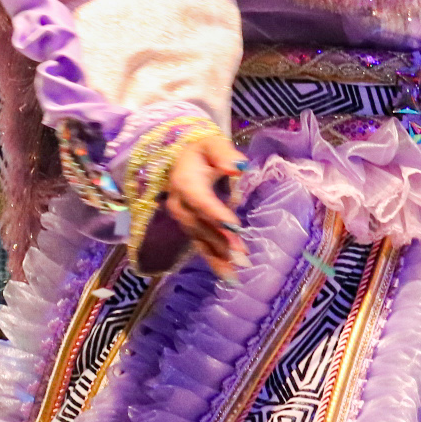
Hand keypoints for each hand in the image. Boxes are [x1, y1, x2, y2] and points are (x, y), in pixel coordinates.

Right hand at [147, 133, 247, 275]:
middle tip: (242, 257)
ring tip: (236, 276)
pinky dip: (214, 262)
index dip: (215, 214)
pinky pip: (200, 247)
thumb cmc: (203, 152)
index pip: (200, 199)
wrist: (183, 160)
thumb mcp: (213, 144)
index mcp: (184, 181)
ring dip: (218, 257)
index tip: (235, 229)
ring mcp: (182, 219)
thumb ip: (224, 153)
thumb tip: (238, 167)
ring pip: (199, 240)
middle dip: (221, 242)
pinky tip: (228, 277)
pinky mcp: (189, 229)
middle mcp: (179, 203)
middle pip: (200, 225)